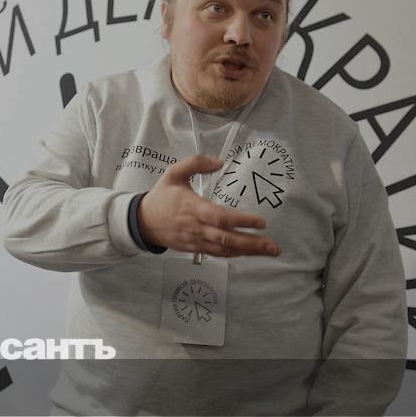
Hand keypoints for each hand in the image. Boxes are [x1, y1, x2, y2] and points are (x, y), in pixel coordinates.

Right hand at [137, 155, 279, 256]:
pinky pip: (217, 254)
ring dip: (248, 252)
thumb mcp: (173, 172)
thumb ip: (195, 163)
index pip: (219, 217)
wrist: (141, 222)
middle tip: (274, 246)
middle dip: (252, 243)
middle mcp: (195, 227)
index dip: (241, 221)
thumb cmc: (161, 196)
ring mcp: (195, 241)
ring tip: (269, 251)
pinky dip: (235, 254)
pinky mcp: (194, 249)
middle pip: (227, 239)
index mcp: (192, 207)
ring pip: (225, 249)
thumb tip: (220, 162)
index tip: (261, 221)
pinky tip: (250, 252)